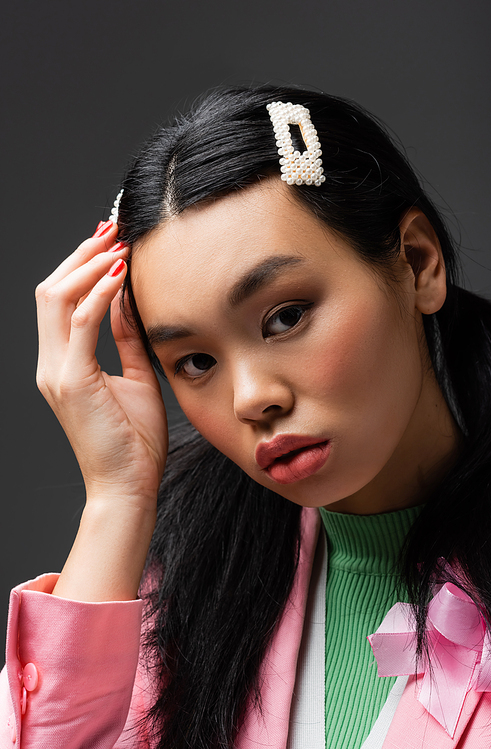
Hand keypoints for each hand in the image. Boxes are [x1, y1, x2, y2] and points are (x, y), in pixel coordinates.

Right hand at [36, 222, 167, 512]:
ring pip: (56, 299)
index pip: (60, 301)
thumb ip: (124, 338)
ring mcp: (57, 372)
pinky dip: (99, 293)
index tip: (109, 241)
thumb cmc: (134, 439)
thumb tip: (126, 298)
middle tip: (112, 230)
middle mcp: (51, 364)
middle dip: (81, 255)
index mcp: (63, 364)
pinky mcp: (72, 381)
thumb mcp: (134, 377)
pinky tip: (121, 275)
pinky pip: (81, 323)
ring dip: (88, 266)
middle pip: (50, 291)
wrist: (129, 485)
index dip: (81, 266)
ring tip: (118, 244)